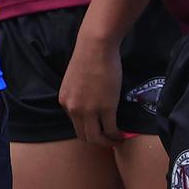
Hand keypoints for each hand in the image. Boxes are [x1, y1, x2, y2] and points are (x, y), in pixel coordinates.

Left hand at [59, 32, 123, 146]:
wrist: (96, 45)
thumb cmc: (89, 53)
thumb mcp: (75, 77)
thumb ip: (79, 91)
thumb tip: (90, 97)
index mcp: (64, 101)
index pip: (74, 122)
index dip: (88, 126)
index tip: (98, 126)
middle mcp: (73, 109)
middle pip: (83, 135)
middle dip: (96, 140)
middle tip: (107, 139)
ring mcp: (89, 110)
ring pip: (95, 137)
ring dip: (106, 143)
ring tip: (116, 141)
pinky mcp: (106, 108)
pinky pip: (110, 129)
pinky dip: (117, 135)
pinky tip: (123, 134)